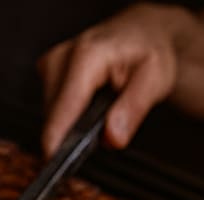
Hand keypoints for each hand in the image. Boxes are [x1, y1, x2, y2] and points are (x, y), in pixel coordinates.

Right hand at [38, 4, 185, 155]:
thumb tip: (112, 137)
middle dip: (77, 132)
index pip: (65, 106)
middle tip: (109, 128)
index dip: (58, 138)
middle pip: (55, 114)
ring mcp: (51, 63)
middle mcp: (62, 57)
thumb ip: (133, 109)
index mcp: (88, 56)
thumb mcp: (155, 80)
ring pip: (52, 113)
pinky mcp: (48, 71)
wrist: (142, 33)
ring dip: (73, 123)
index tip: (55, 162)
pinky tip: (90, 106)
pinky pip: (53, 106)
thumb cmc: (149, 52)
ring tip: (103, 111)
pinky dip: (70, 114)